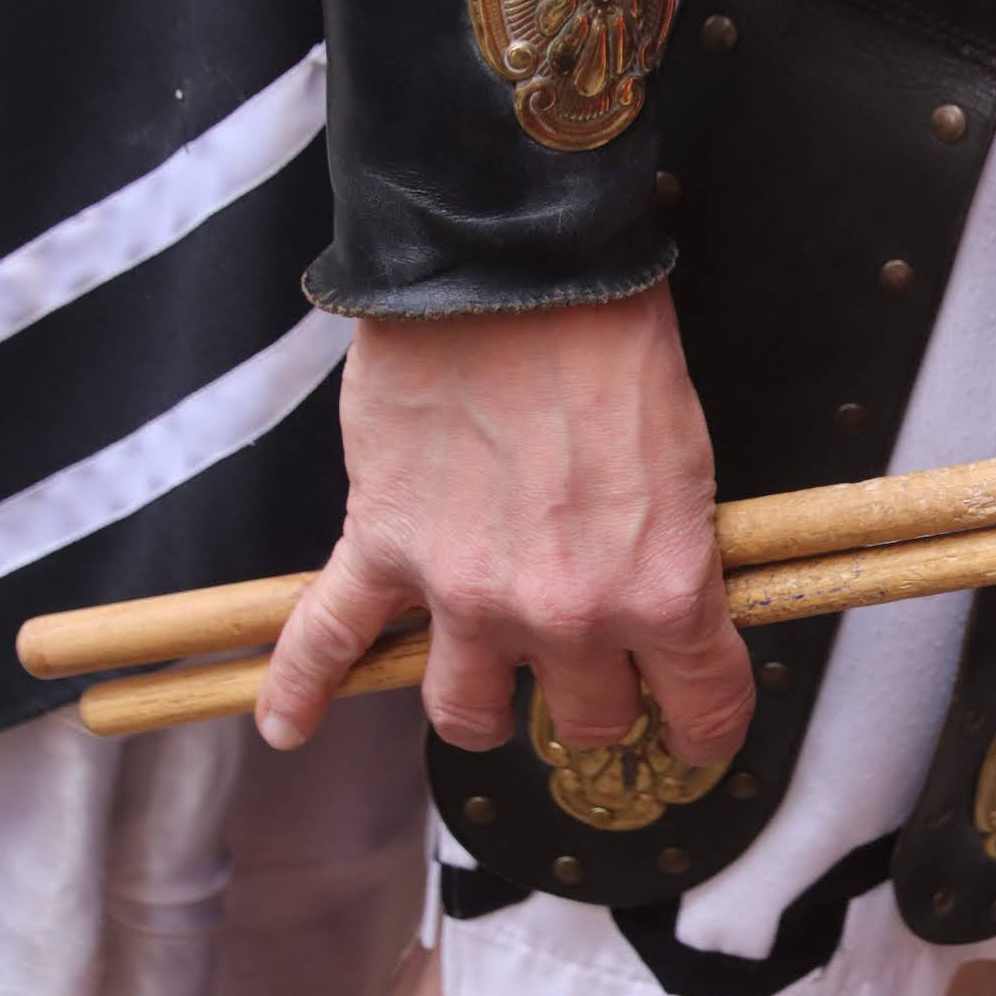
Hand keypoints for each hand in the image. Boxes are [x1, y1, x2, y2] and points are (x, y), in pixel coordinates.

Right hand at [255, 284, 754, 764]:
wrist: (518, 268)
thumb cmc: (615, 347)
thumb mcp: (691, 465)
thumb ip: (676, 554)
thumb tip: (671, 602)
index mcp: (661, 591)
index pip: (701, 707)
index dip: (707, 724)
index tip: (701, 727)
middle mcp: (565, 615)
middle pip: (590, 720)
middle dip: (603, 698)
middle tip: (604, 666)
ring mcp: (466, 594)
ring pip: (471, 712)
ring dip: (490, 706)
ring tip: (495, 688)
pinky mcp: (384, 550)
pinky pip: (328, 642)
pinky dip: (301, 689)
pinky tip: (289, 725)